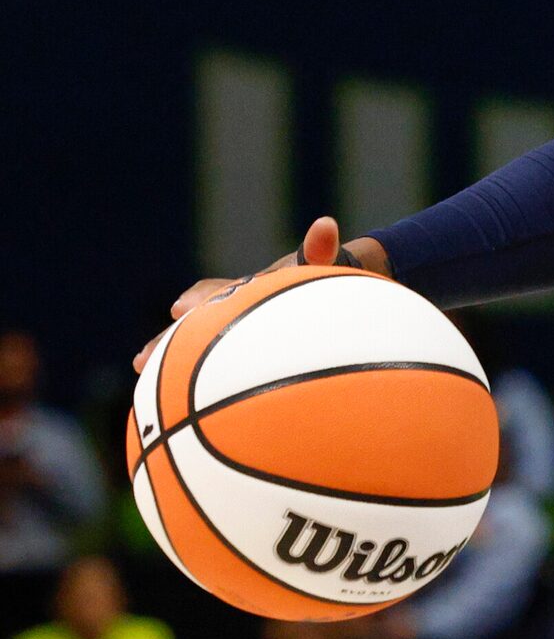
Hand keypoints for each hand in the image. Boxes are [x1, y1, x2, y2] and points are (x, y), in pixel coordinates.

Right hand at [145, 217, 388, 371]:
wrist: (317, 289)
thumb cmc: (317, 278)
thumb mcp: (319, 264)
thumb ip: (318, 249)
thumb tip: (326, 225)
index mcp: (244, 291)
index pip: (216, 292)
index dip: (201, 298)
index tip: (181, 308)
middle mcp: (228, 311)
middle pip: (192, 326)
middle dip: (169, 340)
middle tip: (142, 358)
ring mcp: (229, 332)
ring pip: (194, 349)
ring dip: (171, 362)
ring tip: (145, 378)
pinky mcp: (235, 354)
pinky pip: (210, 369)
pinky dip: (195, 384)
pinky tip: (176, 413)